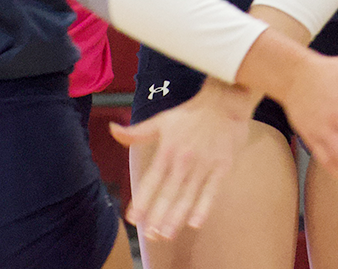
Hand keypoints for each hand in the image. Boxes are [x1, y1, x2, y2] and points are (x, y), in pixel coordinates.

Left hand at [113, 79, 258, 238]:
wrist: (225, 102)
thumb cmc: (191, 113)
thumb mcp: (161, 120)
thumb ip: (137, 132)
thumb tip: (112, 130)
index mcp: (168, 150)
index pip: (151, 180)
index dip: (142, 200)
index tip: (133, 218)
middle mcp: (184, 160)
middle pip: (169, 193)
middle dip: (159, 215)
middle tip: (151, 234)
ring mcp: (204, 165)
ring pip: (188, 195)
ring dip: (177, 216)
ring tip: (167, 234)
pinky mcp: (222, 167)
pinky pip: (212, 191)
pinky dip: (204, 207)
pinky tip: (195, 223)